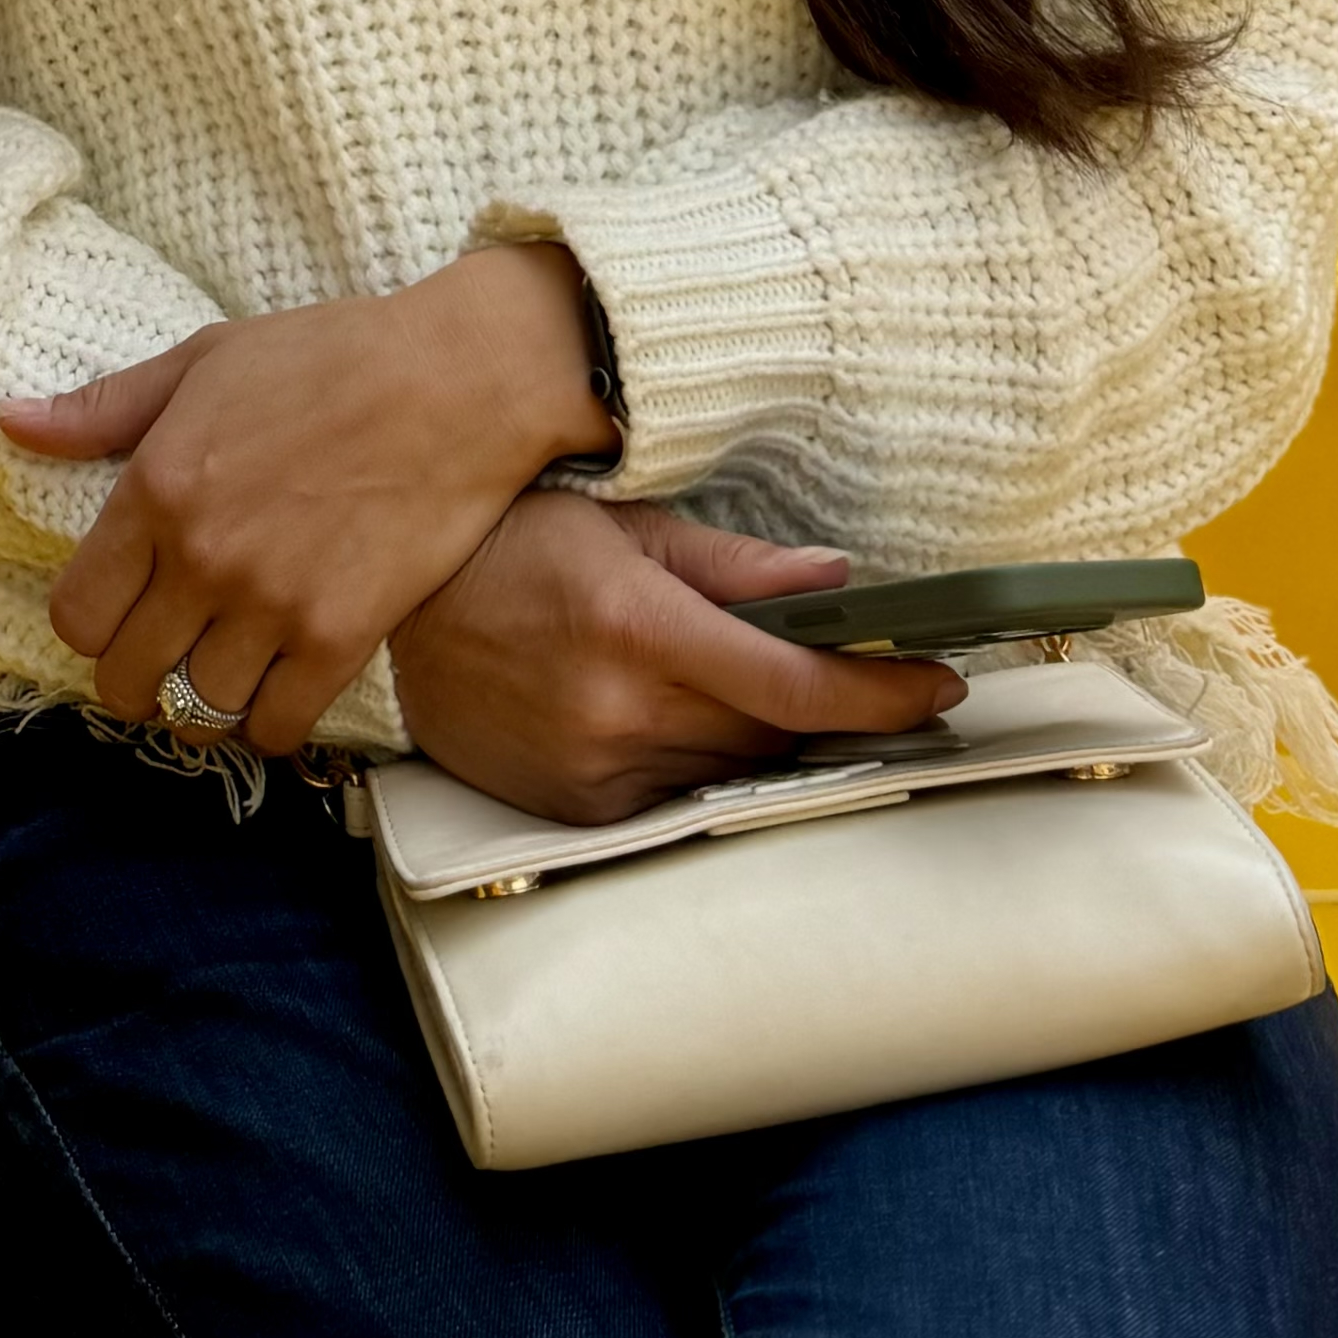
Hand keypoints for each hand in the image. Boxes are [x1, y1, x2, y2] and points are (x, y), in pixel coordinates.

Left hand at [0, 245, 610, 757]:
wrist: (457, 380)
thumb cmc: (328, 356)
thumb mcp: (202, 360)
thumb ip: (101, 408)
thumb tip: (7, 420)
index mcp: (157, 487)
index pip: (76, 615)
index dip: (89, 624)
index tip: (117, 612)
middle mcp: (203, 557)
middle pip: (126, 679)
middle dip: (135, 676)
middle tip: (163, 654)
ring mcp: (273, 605)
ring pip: (199, 708)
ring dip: (205, 696)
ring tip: (223, 666)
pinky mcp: (341, 638)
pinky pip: (277, 728)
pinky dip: (268, 722)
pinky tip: (277, 687)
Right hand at [389, 492, 965, 827]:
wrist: (397, 617)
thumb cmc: (509, 546)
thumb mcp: (623, 526)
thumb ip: (736, 565)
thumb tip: (839, 579)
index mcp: (640, 626)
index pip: (796, 685)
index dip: (883, 694)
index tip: (940, 686)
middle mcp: (620, 710)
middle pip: (775, 735)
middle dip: (815, 703)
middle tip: (832, 664)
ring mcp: (596, 771)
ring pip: (731, 771)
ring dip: (750, 733)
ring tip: (713, 677)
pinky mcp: (577, 811)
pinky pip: (678, 797)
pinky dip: (693, 761)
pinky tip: (660, 713)